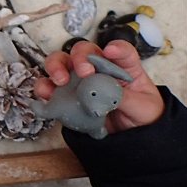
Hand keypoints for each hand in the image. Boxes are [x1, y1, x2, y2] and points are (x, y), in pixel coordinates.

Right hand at [34, 39, 164, 132]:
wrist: (129, 138)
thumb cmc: (141, 116)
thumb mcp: (142, 107)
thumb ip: (124, 97)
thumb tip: (105, 91)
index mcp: (123, 67)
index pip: (120, 51)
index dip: (116, 48)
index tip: (111, 52)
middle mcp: (97, 68)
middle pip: (83, 50)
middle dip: (80, 57)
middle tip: (83, 71)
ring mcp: (79, 81)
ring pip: (60, 62)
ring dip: (56, 67)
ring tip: (60, 80)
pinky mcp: (65, 96)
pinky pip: (48, 87)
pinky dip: (44, 88)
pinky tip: (47, 95)